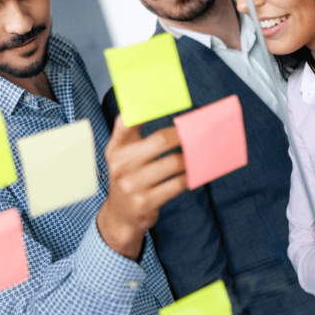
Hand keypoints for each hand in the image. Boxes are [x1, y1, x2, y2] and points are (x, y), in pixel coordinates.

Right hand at [98, 116, 186, 259]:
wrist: (120, 216)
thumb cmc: (127, 177)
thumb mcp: (120, 155)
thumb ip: (130, 131)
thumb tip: (150, 105)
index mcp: (115, 149)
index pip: (127, 122)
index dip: (146, 107)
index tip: (169, 98)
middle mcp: (121, 165)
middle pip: (161, 140)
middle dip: (183, 135)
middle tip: (197, 132)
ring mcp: (132, 185)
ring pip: (173, 163)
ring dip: (190, 158)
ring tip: (198, 155)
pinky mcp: (145, 203)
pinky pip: (177, 184)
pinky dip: (188, 177)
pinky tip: (192, 174)